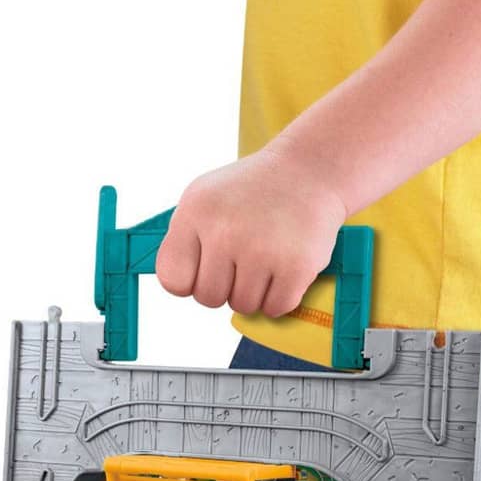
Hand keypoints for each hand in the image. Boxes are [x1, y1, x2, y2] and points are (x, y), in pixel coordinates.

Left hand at [155, 141, 347, 316]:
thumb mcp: (204, 196)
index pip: (172, 280)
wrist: (308, 171)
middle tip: (243, 259)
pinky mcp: (295, 267)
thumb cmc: (254, 189)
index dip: (191, 280)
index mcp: (196, 212)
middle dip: (225, 285)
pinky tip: (283, 269)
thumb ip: (184, 239)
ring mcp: (261, 250)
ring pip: (243, 305)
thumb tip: (180, 286)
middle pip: (208, 298)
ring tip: (265, 258)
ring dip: (254, 291)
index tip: (208, 265)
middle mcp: (224, 231)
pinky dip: (280, 297)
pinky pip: (275, 308)